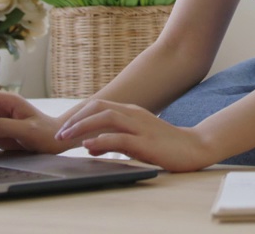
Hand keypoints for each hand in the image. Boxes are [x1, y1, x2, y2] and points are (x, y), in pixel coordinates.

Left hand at [57, 99, 216, 171]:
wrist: (194, 148)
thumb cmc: (164, 146)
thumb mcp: (134, 142)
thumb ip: (112, 142)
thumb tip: (88, 145)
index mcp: (131, 111)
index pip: (98, 105)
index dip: (78, 115)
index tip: (63, 129)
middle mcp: (134, 114)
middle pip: (98, 107)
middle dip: (75, 119)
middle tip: (59, 134)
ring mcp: (140, 126)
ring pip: (106, 118)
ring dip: (83, 126)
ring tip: (66, 138)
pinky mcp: (146, 142)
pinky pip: (120, 138)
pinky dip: (102, 140)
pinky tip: (90, 145)